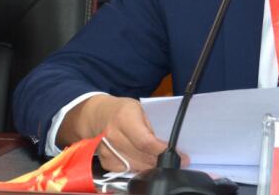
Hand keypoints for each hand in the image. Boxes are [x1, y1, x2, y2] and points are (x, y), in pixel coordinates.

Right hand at [58, 95, 188, 171]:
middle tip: (177, 160)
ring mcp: (106, 150)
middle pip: (142, 156)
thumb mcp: (142, 108)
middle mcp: (112, 135)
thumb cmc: (124, 110)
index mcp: (124, 118)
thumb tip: (170, 141)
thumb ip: (153, 124)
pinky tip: (147, 162)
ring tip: (164, 161)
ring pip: (135, 166)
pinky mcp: (104, 161)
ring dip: (152, 166)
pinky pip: (126, 170)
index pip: (145, 141)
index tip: (178, 155)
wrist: (99, 115)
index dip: (162, 151)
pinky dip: (139, 168)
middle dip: (161, 160)